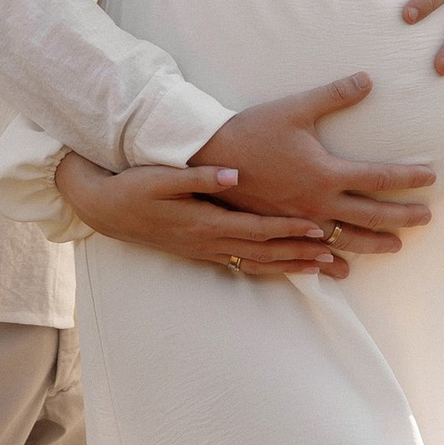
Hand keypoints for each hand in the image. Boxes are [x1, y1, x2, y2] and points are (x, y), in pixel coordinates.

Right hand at [52, 152, 347, 277]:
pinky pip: (243, 265)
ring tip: (323, 269)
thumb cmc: (135, 187)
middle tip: (336, 258)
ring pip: (257, 263)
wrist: (106, 209)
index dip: (288, 230)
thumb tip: (235, 174)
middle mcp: (209, 242)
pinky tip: (287, 270)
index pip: (257, 228)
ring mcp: (206, 251)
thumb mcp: (164, 176)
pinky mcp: (202, 252)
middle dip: (301, 255)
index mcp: (205, 222)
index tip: (318, 229)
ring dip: (291, 267)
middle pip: (264, 252)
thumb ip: (203, 176)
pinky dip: (269, 269)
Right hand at [190, 77, 436, 256]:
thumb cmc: (253, 131)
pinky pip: (311, 253)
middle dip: (402, 217)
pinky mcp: (280, 230)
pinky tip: (340, 268)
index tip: (431, 178)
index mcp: (325, 172)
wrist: (210, 159)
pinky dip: (330, 262)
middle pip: (371, 215)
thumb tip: (368, 78)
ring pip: (345, 239)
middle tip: (426, 219)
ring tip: (395, 248)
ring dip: (373, 244)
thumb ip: (334, 95)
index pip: (379, 177)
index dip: (408, 177)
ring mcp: (299, 221)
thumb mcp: (295, 109)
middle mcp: (317, 203)